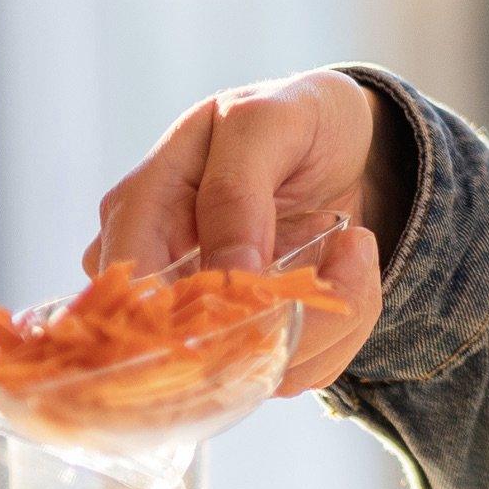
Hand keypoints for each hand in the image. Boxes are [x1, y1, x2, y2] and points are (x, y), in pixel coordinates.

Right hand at [87, 69, 399, 393]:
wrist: (349, 138)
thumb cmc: (294, 117)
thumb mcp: (266, 123)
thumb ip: (235, 191)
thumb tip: (225, 275)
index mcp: (138, 210)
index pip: (131, 292)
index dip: (192, 314)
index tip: (276, 285)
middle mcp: (160, 272)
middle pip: (192, 348)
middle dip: (284, 319)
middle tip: (351, 248)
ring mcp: (205, 311)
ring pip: (247, 371)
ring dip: (326, 323)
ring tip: (357, 245)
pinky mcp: (252, 334)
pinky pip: (289, 371)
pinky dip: (340, 331)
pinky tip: (355, 269)